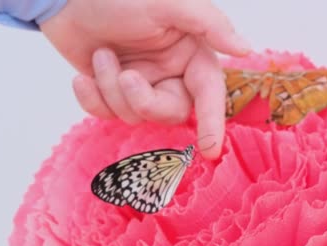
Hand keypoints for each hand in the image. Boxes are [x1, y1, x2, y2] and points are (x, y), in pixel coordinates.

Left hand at [39, 0, 250, 158]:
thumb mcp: (168, 3)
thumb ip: (209, 24)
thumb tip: (244, 48)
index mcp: (190, 53)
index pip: (208, 93)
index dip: (212, 122)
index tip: (210, 149)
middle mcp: (169, 72)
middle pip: (169, 112)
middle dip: (143, 101)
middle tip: (125, 76)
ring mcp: (140, 83)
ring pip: (135, 114)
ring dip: (111, 89)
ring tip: (101, 55)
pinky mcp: (111, 91)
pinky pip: (107, 113)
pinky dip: (92, 99)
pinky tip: (82, 77)